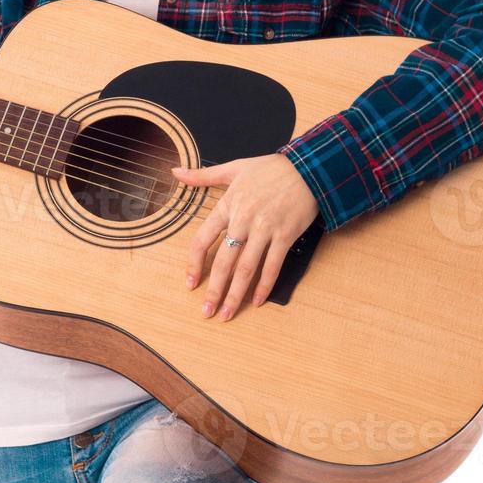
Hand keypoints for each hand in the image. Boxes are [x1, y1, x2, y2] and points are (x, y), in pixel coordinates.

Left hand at [171, 153, 319, 321]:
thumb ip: (203, 176)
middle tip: (206, 312)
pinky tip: (258, 301)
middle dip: (214, 290)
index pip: (202, 240)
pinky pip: (273, 266)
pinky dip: (265, 286)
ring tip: (227, 314)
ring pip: (246, 269)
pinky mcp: (286, 236)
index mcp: (228, 205)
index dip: (194, 264)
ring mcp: (265, 230)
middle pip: (224, 262)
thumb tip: (175, 172)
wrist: (307, 167)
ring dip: (235, 295)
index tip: (190, 283)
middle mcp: (243, 220)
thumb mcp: (234, 168)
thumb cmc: (270, 169)